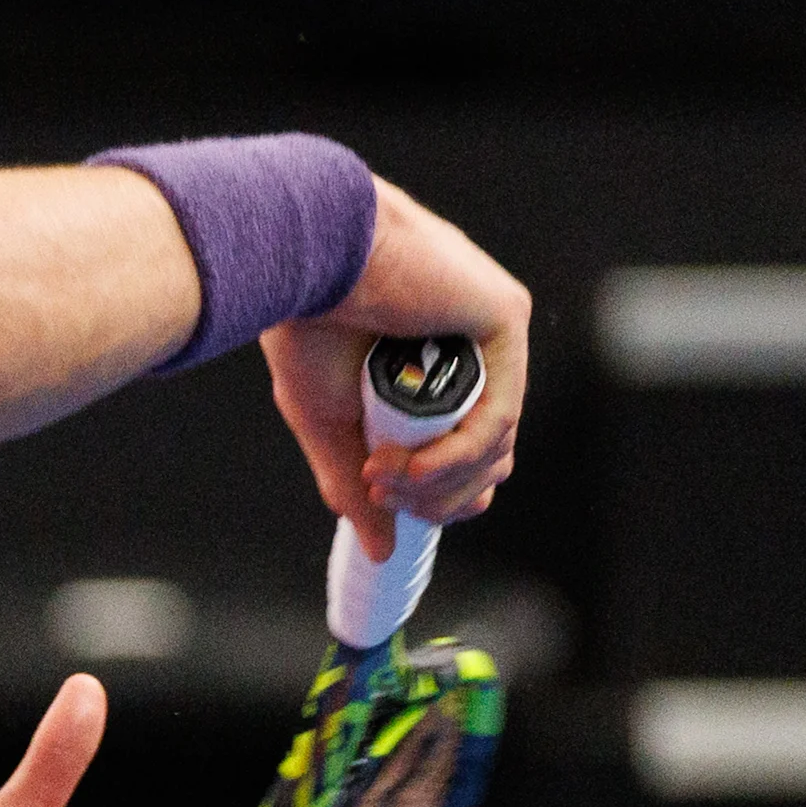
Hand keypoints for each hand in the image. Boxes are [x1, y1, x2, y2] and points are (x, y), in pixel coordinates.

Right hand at [261, 176, 530, 560]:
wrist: (301, 258)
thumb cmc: (304, 320)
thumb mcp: (325, 419)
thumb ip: (353, 481)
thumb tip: (382, 548)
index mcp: (432, 363)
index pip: (466, 450)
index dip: (439, 493)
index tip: (391, 505)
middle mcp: (471, 347)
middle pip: (488, 455)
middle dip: (438, 496)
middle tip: (383, 495)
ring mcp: (492, 332)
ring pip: (496, 443)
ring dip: (439, 481)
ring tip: (383, 479)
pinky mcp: (503, 316)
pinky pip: (498, 412)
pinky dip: (454, 454)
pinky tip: (408, 467)